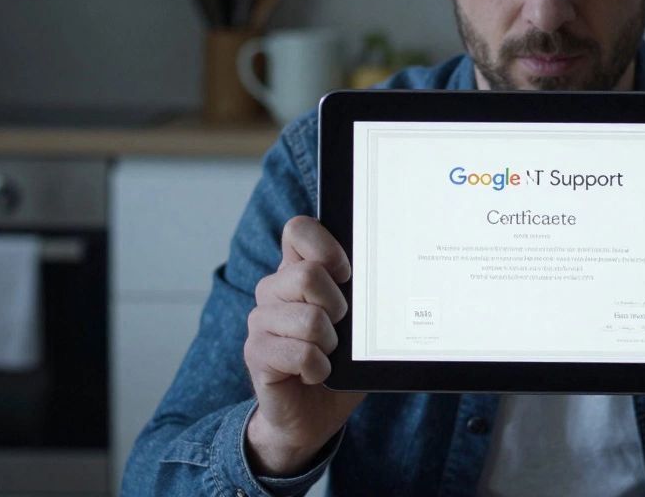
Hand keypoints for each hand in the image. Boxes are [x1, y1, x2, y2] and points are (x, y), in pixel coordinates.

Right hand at [244, 215, 364, 476]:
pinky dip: (318, 368)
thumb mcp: (357, 324)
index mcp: (296, 271)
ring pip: (308, 318)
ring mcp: (260, 320)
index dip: (325, 246)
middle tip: (341, 327)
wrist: (311, 414)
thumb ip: (362, 295)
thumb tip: (389, 275)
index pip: (298, 230)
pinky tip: (315, 374)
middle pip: (308, 274)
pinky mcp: (256, 353)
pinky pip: (300, 352)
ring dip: (330, 343)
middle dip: (338, 306)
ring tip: (327, 353)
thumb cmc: (339, 362)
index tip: (346, 273)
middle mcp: (273, 290)